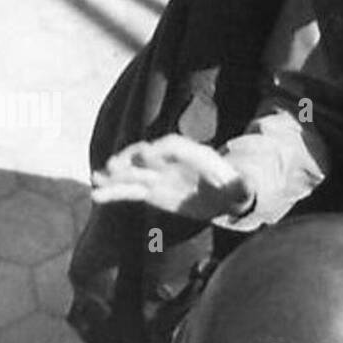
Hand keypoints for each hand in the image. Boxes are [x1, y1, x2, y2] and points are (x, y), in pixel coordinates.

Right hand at [90, 135, 254, 220]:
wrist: (222, 195)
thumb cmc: (233, 189)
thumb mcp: (241, 189)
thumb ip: (242, 187)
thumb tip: (246, 187)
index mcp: (194, 155)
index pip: (173, 147)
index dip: (159, 150)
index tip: (145, 155)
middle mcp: (172, 161)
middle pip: (148, 155)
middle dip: (131, 159)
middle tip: (113, 165)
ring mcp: (159, 174)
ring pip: (134, 173)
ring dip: (115, 175)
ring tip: (96, 178)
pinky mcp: (150, 190)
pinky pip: (130, 190)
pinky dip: (114, 192)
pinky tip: (97, 195)